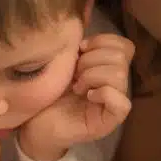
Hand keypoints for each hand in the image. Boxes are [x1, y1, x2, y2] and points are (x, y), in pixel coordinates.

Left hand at [19, 34, 133, 160]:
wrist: (34, 124)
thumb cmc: (49, 94)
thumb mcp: (65, 64)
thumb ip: (80, 49)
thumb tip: (84, 36)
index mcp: (108, 68)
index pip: (125, 46)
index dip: (103, 41)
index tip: (79, 50)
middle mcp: (116, 84)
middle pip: (121, 57)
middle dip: (91, 59)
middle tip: (74, 74)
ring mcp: (115, 103)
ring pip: (120, 75)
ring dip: (92, 76)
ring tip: (77, 86)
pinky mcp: (110, 121)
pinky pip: (121, 102)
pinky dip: (102, 93)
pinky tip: (86, 96)